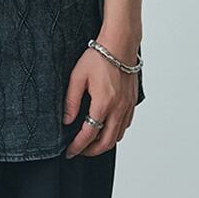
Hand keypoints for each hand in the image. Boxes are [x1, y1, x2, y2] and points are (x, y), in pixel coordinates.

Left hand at [62, 39, 138, 157]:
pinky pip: (125, 126)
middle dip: (91, 151)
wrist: (120, 45)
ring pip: (118, 136)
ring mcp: (127, 107)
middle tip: (79, 151)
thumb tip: (66, 121)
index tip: (69, 152)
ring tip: (90, 143)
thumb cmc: (98, 58)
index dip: (78, 146)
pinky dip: (115, 133)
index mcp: (103, 104)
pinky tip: (106, 129)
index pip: (89, 134)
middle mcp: (118, 109)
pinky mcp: (132, 102)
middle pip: (106, 142)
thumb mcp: (77, 77)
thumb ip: (71, 101)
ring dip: (104, 144)